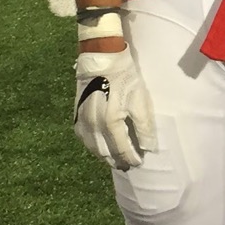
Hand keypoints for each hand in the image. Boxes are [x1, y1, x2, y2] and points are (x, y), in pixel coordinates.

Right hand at [74, 45, 156, 170]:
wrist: (101, 58)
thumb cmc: (125, 77)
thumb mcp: (140, 100)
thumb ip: (144, 127)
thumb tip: (148, 148)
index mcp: (111, 123)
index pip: (122, 150)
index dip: (131, 159)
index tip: (139, 163)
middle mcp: (94, 126)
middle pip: (105, 153)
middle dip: (117, 161)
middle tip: (127, 166)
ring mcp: (83, 121)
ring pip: (92, 148)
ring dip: (104, 156)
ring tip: (115, 160)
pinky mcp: (76, 114)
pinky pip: (83, 138)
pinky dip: (92, 146)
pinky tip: (99, 146)